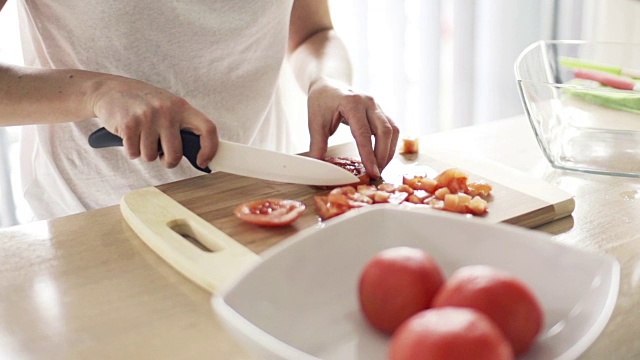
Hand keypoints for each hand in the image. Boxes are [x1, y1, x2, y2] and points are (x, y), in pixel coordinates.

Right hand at [89, 75, 217, 168]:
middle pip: (175, 154)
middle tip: (161, 155)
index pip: (208, 129)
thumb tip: (199, 152)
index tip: (202, 161)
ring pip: (151, 157)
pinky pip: (134, 153)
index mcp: (181, 106)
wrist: (110, 89)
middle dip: (168, 161)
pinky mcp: (129, 125)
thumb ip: (182, 124)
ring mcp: (147, 117)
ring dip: (145, 153)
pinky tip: (129, 137)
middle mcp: (167, 111)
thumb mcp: (168, 105)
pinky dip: (131, 151)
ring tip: (141, 137)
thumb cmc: (144, 102)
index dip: (209, 149)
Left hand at [307, 78, 398, 178]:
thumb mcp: (315, 123)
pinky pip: (392, 128)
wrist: (328, 85)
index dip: (369, 155)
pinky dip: (389, 144)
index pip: (364, 133)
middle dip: (383, 155)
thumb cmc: (322, 102)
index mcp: (351, 103)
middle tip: (376, 174)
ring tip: (380, 167)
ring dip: (389, 151)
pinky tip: (382, 156)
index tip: (372, 172)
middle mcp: (368, 102)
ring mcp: (377, 105)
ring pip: (392, 130)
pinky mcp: (381, 111)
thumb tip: (318, 167)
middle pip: (385, 131)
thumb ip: (318, 145)